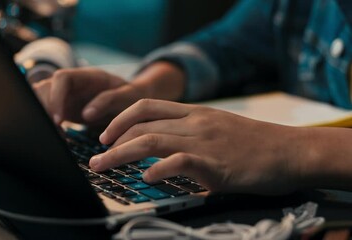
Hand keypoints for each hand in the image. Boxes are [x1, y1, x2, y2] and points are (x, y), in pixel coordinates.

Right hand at [32, 68, 148, 126]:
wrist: (133, 100)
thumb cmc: (132, 97)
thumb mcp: (128, 97)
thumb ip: (109, 101)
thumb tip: (87, 113)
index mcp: (88, 76)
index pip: (61, 78)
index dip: (56, 97)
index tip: (59, 119)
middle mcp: (73, 83)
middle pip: (45, 87)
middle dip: (44, 109)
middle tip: (54, 131)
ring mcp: (66, 94)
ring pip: (41, 98)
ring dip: (43, 116)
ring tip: (56, 135)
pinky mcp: (64, 107)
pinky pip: (47, 111)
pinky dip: (48, 122)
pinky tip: (58, 135)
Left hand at [90, 99, 303, 194]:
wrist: (289, 152)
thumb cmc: (253, 144)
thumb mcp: (216, 129)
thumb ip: (189, 135)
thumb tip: (160, 153)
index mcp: (193, 113)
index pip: (146, 106)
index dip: (119, 118)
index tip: (105, 135)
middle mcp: (194, 122)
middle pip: (141, 124)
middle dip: (112, 141)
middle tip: (95, 158)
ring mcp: (203, 141)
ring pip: (151, 140)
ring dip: (120, 154)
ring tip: (102, 167)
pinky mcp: (214, 163)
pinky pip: (177, 161)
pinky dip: (157, 169)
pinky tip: (146, 178)